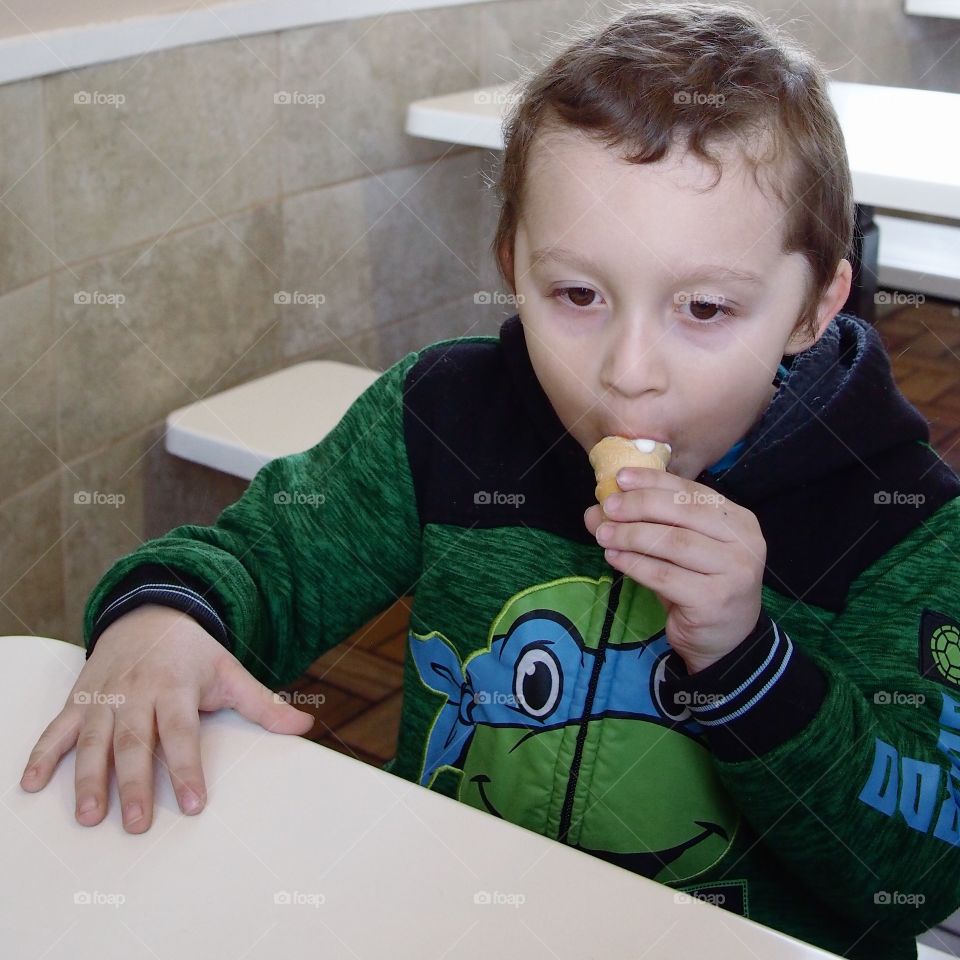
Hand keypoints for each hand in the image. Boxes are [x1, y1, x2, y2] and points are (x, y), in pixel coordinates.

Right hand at [19, 604, 313, 832]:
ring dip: (86, 778)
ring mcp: (105, 696)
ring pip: (92, 739)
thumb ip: (263, 702)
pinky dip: (41, 754)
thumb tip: (304, 726)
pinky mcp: (80, 699)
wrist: (150, 612)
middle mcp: (137, 692)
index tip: (193, 803)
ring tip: (88, 816)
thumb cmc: (193, 652)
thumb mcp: (230, 670)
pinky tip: (31, 784)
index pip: (181, 733)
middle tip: (135, 823)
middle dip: (134, 783)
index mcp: (176, 687)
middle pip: (134, 742)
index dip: (187, 767)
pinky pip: (57, 728)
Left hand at [583, 467, 765, 673]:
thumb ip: (645, 525)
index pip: (692, 491)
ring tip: (604, 535)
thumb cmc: (699, 586)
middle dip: (639, 506)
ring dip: (631, 535)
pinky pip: (664, 576)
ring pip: (672, 543)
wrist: (725, 641)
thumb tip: (596, 511)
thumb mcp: (675, 552)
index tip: (620, 479)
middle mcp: (743, 542)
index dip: (654, 481)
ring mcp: (733, 571)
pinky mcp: (714, 599)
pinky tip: (614, 558)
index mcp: (738, 521)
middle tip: (607, 509)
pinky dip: (634, 564)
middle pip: (683, 513)